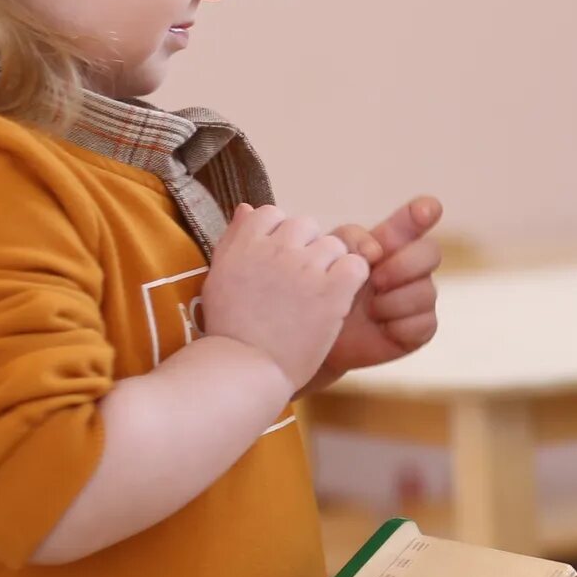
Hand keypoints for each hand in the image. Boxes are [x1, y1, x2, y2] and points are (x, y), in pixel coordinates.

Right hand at [201, 203, 368, 393]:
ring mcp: (305, 267)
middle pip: (306, 225)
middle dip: (307, 249)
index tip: (277, 262)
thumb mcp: (219, 277)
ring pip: (333, 244)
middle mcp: (275, 248)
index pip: (272, 213)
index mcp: (245, 242)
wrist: (245, 368)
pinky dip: (352, 279)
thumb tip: (247, 207)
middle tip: (300, 283)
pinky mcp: (331, 289)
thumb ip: (235, 239)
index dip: (279, 236)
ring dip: (331, 265)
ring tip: (317, 296)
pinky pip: (356, 265)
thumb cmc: (230, 329)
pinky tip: (338, 298)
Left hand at [318, 196, 443, 378]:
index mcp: (390, 244)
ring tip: (369, 311)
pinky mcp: (421, 327)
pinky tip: (381, 328)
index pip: (413, 220)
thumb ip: (349, 241)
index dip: (422, 213)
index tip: (428, 209)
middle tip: (376, 280)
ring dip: (392, 302)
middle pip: (431, 252)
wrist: (318, 339)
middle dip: (404, 265)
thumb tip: (376, 250)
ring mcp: (420, 296)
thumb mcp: (329, 261)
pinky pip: (423, 323)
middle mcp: (411, 266)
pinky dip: (398, 326)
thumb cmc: (324, 294)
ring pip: (425, 291)